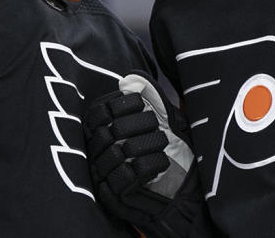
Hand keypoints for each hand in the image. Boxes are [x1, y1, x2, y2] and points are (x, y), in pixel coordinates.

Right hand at [84, 72, 215, 236]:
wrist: (179, 191)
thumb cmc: (167, 152)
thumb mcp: (162, 118)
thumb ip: (148, 95)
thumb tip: (130, 78)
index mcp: (99, 131)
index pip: (98, 111)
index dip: (123, 104)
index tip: (142, 106)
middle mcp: (95, 153)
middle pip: (111, 129)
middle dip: (142, 123)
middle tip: (157, 127)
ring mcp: (102, 174)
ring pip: (121, 151)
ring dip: (150, 144)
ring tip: (162, 145)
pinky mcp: (115, 195)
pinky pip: (131, 174)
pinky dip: (153, 163)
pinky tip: (161, 162)